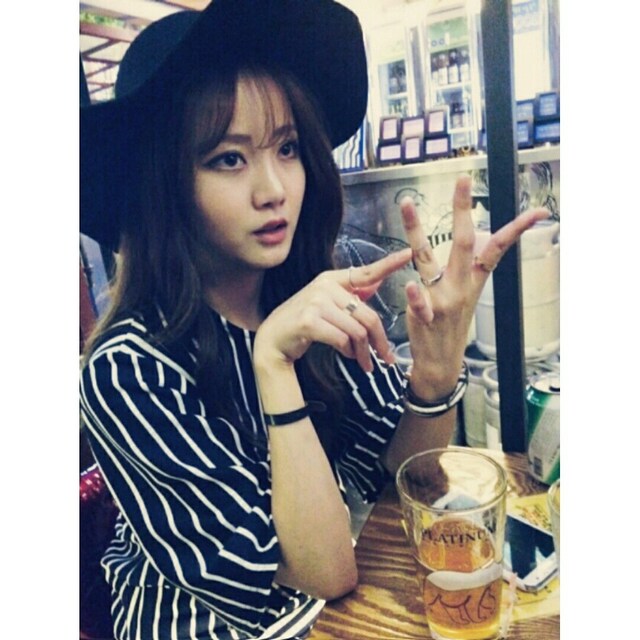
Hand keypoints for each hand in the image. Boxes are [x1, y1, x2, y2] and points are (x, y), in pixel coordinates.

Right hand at [254, 248, 412, 372]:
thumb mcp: (326, 305)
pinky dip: (349, 352)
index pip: (365, 272)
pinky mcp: (309, 321)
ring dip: (363, 351)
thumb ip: (351, 295)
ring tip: (363, 361)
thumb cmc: (303, 324)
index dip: (389, 264)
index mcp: (330, 279)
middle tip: (385, 358)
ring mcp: (315, 303)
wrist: (273, 340)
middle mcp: (323, 286)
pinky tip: (347, 355)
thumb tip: (376, 283)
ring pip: (357, 330)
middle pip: (367, 315)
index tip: (409, 253)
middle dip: (379, 341)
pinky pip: (342, 339)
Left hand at [400, 175, 548, 399]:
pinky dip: (417, 295)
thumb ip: (470, 266)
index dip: (517, 229)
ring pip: (428, 259)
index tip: (538, 211)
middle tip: (462, 180)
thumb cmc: (451, 323)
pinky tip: (411, 284)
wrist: (440, 362)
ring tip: (409, 203)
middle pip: (463, 242)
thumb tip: (481, 239)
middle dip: (463, 209)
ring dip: (417, 230)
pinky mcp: (424, 317)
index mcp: (472, 279)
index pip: (497, 248)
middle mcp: (460, 286)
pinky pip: (420, 303)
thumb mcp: (466, 293)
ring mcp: (443, 300)